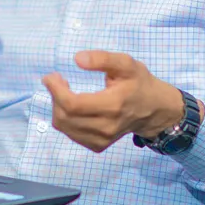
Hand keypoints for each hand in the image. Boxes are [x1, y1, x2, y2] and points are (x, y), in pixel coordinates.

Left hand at [42, 51, 193, 152]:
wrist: (154, 109)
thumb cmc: (138, 83)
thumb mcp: (126, 64)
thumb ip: (102, 59)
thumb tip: (77, 59)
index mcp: (112, 105)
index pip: (72, 104)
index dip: (55, 90)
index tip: (51, 76)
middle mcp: (106, 126)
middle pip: (65, 116)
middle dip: (54, 96)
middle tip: (57, 80)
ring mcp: (102, 139)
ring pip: (64, 126)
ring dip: (57, 107)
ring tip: (64, 91)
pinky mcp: (98, 145)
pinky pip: (70, 134)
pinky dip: (64, 119)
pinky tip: (72, 106)